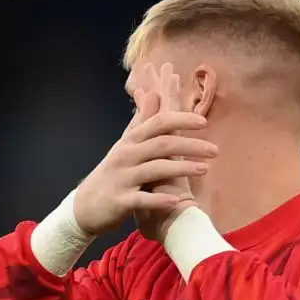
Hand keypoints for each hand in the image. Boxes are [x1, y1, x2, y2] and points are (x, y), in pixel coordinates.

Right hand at [72, 63, 214, 236]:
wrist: (84, 206)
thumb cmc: (112, 173)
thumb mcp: (126, 144)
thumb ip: (142, 120)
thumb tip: (152, 93)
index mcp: (131, 141)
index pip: (157, 123)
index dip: (180, 120)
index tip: (203, 121)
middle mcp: (127, 156)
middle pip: (161, 144)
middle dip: (190, 145)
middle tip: (215, 150)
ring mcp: (123, 178)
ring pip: (155, 169)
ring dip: (181, 168)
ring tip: (205, 169)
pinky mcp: (120, 201)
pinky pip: (142, 200)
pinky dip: (159, 200)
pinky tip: (175, 201)